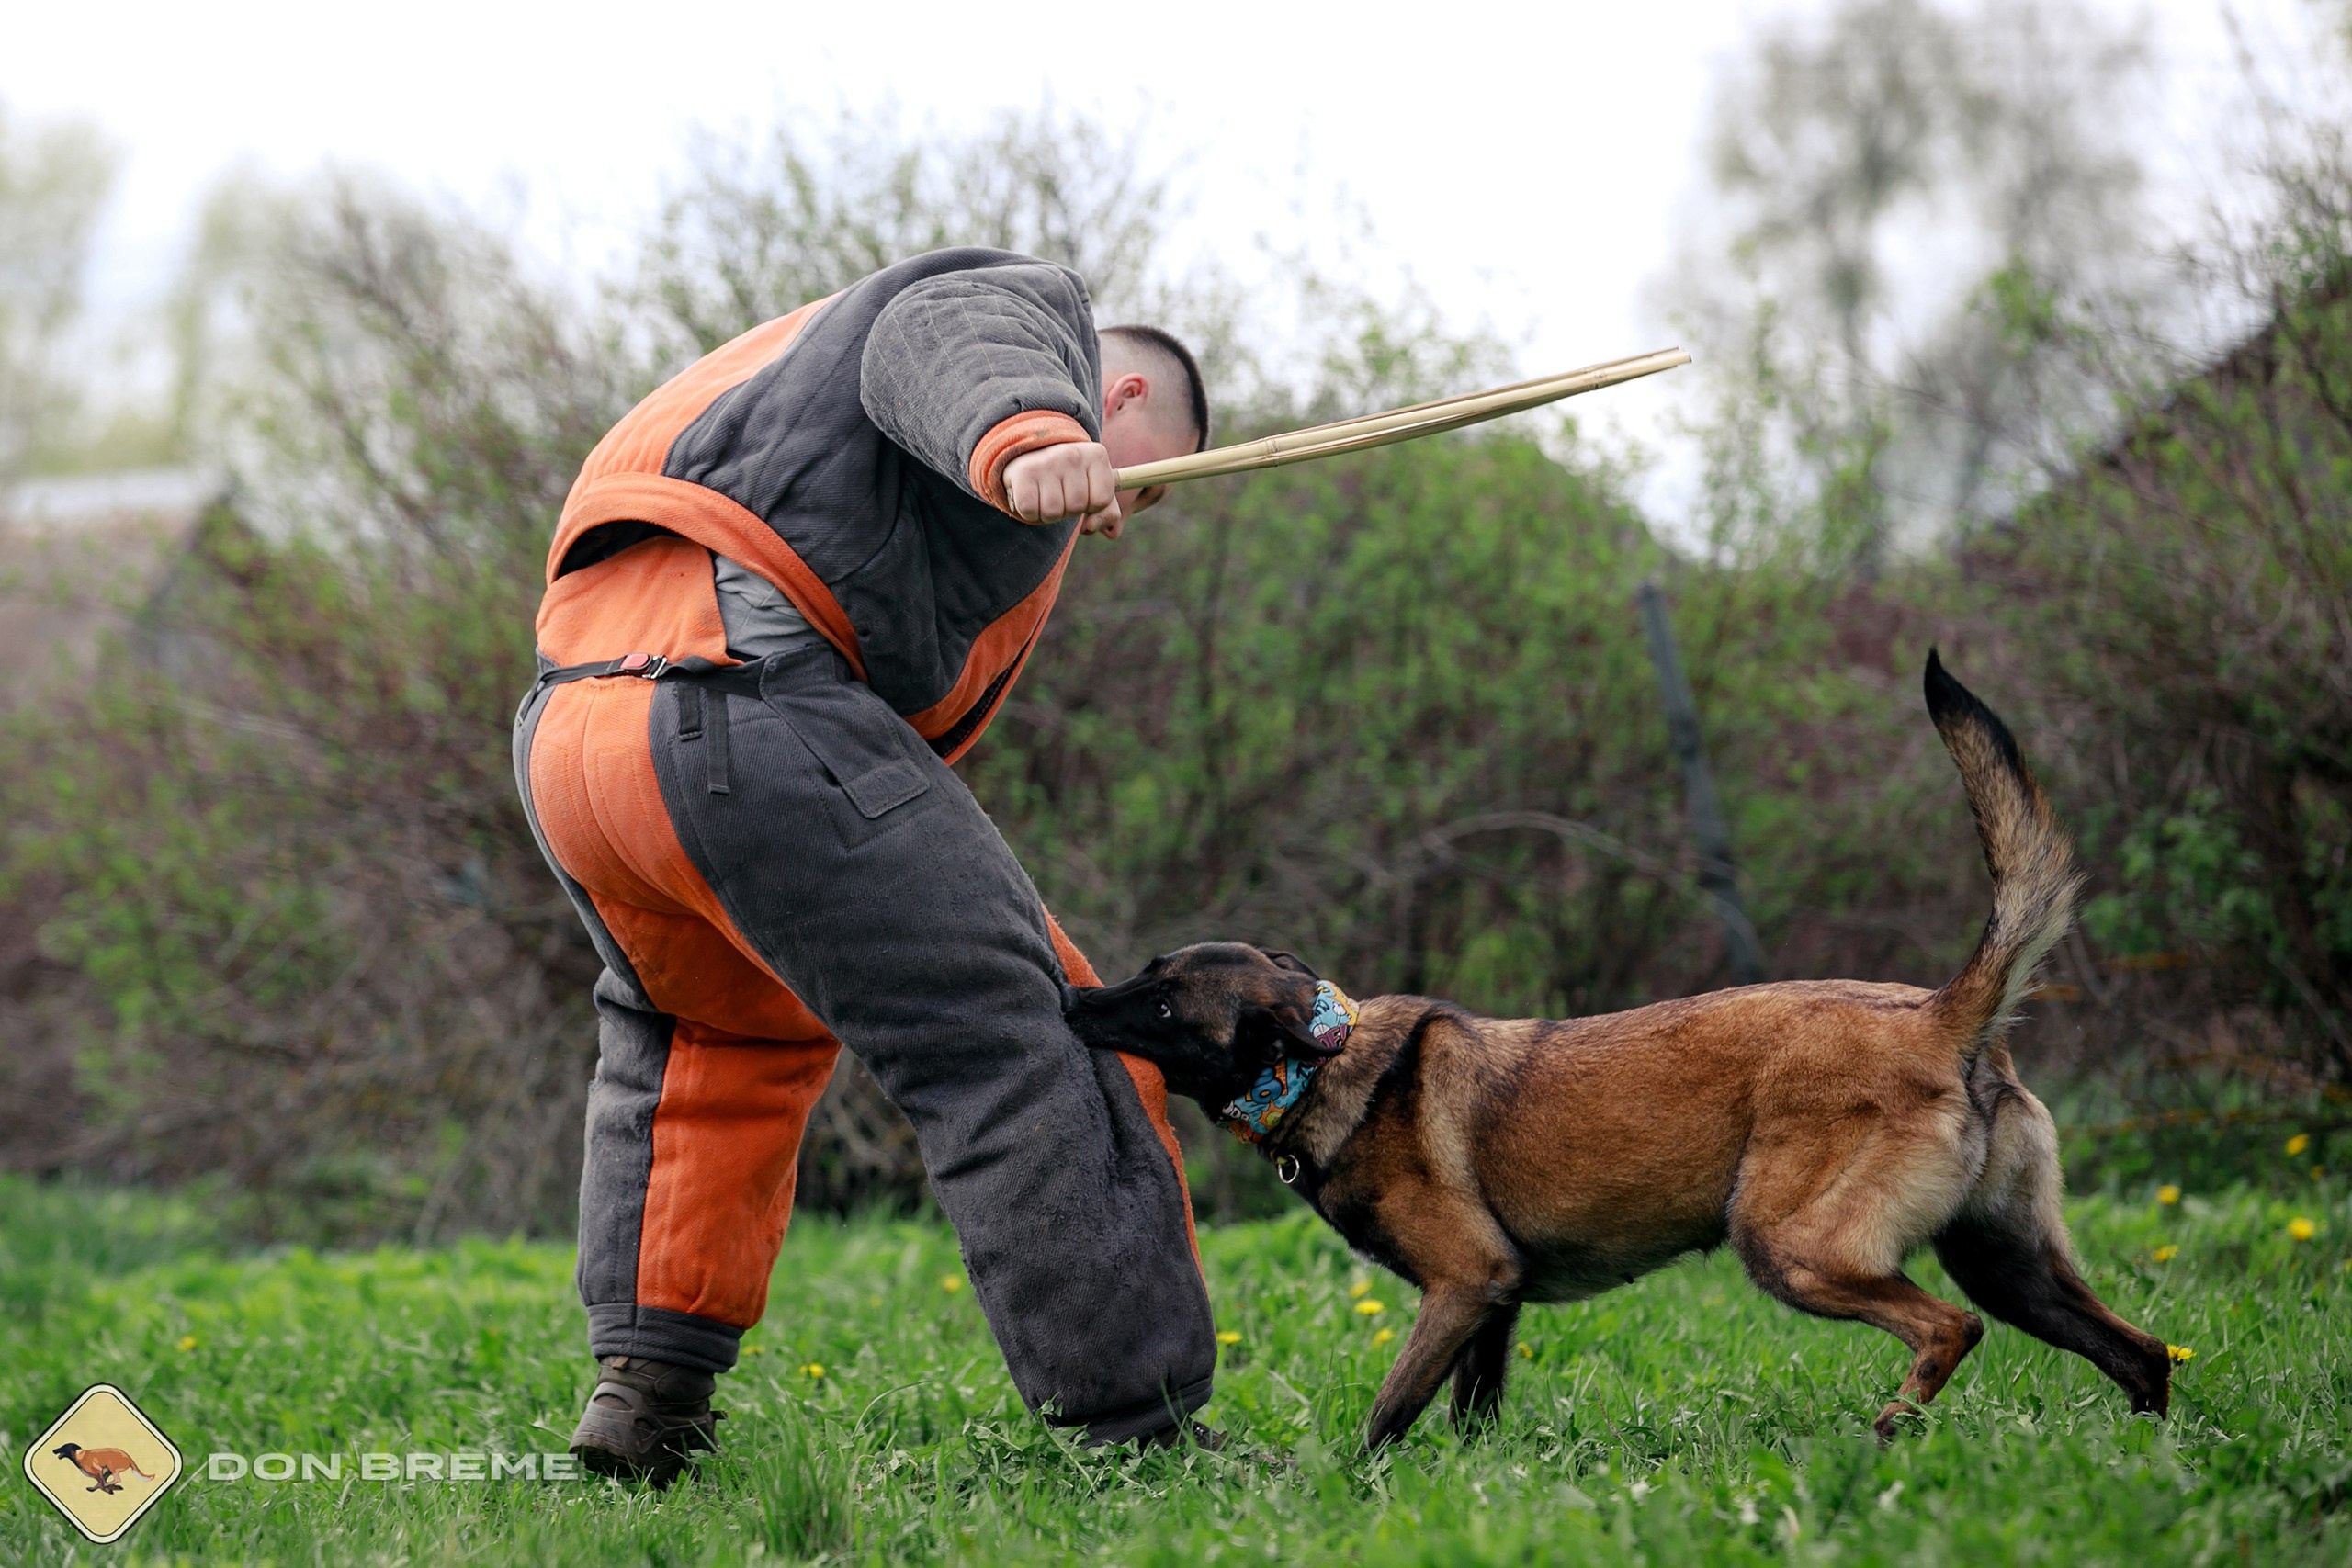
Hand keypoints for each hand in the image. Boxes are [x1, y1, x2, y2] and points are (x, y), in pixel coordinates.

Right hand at [1002, 442, 1123, 535]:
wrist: (1030, 454)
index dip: (1091, 506)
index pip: (1102, 500)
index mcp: (1096, 456)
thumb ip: (1107, 512)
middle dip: (1068, 510)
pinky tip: (1031, 497)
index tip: (1082, 492)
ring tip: (1045, 496)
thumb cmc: (1068, 479)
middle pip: (1076, 507)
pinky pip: (1029, 511)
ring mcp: (1048, 461)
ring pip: (1053, 512)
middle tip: (1060, 494)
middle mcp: (1073, 454)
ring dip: (1048, 514)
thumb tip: (1091, 526)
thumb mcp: (1094, 489)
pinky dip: (1029, 513)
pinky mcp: (1024, 472)